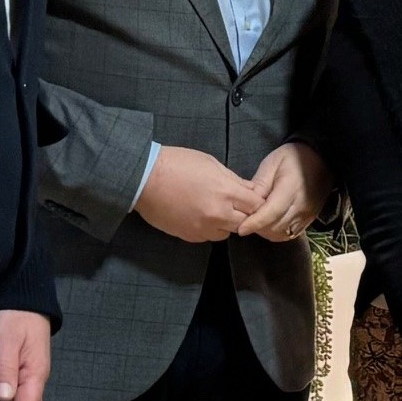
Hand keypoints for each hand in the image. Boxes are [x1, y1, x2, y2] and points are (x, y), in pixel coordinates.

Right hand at [136, 145, 264, 242]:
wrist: (143, 178)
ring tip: (215, 209)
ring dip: (227, 224)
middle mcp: (218, 214)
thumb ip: (234, 180)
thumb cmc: (177, 164)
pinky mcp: (190, 236)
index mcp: (226, 192)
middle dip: (245, 215)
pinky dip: (210, 229)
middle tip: (237, 206)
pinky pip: (209, 237)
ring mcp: (203, 228)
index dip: (258, 202)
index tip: (253, 200)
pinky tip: (200, 215)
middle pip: (246, 223)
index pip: (257, 205)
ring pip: (227, 233)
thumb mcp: (211, 164)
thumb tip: (250, 190)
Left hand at [236, 141, 332, 241]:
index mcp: (291, 188)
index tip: (241, 229)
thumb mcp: (271, 164)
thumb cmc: (294, 158)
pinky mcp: (310, 219)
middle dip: (258, 228)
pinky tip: (270, 224)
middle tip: (245, 221)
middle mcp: (302, 206)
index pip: (271, 212)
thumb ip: (259, 186)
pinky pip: (291, 233)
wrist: (321, 158)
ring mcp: (308, 215)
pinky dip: (278, 233)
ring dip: (267, 232)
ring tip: (257, 222)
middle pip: (276, 227)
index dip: (255, 223)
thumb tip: (247, 205)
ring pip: (282, 234)